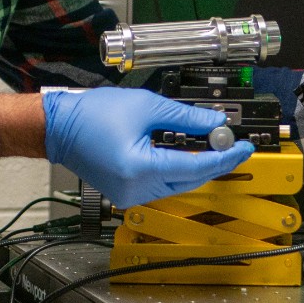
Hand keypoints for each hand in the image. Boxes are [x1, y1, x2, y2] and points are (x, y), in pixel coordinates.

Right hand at [43, 87, 256, 207]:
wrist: (59, 128)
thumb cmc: (93, 115)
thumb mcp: (147, 107)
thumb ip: (186, 118)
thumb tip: (215, 124)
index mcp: (141, 168)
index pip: (196, 167)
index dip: (225, 156)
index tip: (244, 146)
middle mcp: (136, 189)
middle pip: (190, 179)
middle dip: (214, 161)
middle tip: (233, 143)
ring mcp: (130, 196)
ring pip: (177, 183)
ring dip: (196, 164)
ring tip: (212, 143)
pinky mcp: (126, 194)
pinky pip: (161, 183)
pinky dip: (177, 168)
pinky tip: (187, 151)